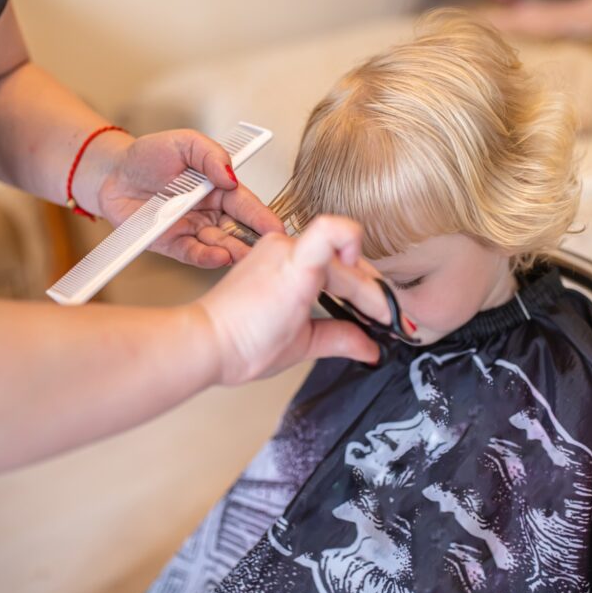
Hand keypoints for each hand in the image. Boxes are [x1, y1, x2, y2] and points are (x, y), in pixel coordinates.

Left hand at [96, 129, 283, 267]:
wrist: (112, 173)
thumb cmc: (149, 155)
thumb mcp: (185, 142)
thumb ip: (211, 155)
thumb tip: (231, 176)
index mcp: (220, 189)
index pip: (247, 205)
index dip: (263, 217)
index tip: (279, 229)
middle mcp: (211, 213)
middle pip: (238, 230)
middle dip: (254, 242)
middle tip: (271, 252)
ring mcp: (193, 230)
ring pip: (220, 245)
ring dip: (234, 252)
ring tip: (246, 256)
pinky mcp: (173, 245)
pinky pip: (193, 254)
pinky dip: (207, 257)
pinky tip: (220, 257)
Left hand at [197, 216, 391, 384]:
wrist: (207, 339)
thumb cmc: (241, 341)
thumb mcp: (301, 346)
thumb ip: (342, 339)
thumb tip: (369, 346)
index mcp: (295, 267)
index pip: (350, 259)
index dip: (376, 289)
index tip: (385, 315)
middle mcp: (285, 248)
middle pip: (345, 262)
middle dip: (369, 291)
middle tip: (384, 320)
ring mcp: (276, 246)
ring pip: (330, 257)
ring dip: (351, 281)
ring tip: (364, 309)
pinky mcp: (268, 252)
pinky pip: (311, 255)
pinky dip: (329, 274)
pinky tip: (336, 295)